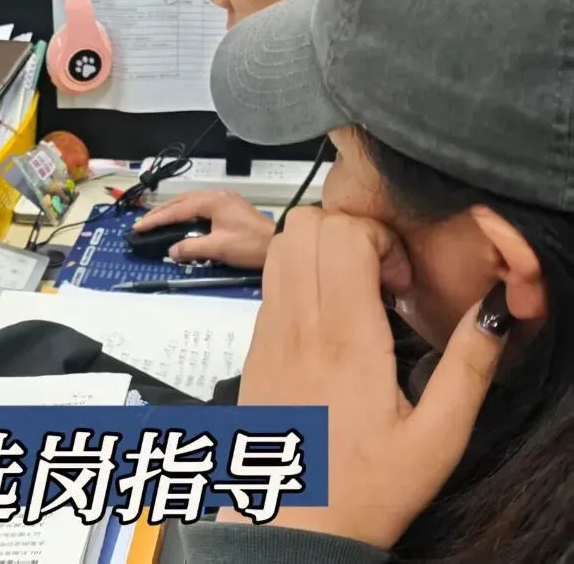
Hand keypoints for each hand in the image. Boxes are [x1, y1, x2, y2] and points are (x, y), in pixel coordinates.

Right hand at [133, 190, 274, 267]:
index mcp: (212, 202)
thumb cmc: (250, 244)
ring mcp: (224, 200)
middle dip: (161, 212)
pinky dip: (186, 212)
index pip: (177, 210)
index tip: (139, 226)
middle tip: (144, 223)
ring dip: (173, 210)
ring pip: (191, 201)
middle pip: (182, 201)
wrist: (279, 242)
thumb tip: (172, 250)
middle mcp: (216, 196)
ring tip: (158, 220)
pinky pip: (200, 205)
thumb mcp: (218, 248)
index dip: (157, 219)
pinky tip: (182, 219)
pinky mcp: (230, 207)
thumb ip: (192, 247)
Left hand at [222, 207, 506, 548]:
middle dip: (350, 233)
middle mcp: (298, 326)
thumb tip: (496, 311)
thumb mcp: (437, 437)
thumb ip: (469, 367)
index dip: (378, 238)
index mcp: (345, 341)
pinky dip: (300, 278)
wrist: (290, 526)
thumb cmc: (363, 488)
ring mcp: (268, 333)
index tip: (400, 280)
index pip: (341, 235)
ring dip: (321, 251)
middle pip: (304, 225)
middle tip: (379, 278)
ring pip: (280, 246)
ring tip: (355, 295)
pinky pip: (269, 283)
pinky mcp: (255, 346)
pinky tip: (330, 321)